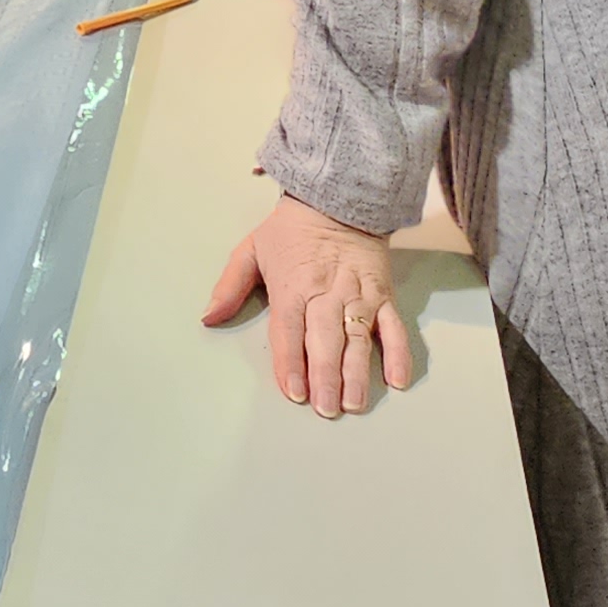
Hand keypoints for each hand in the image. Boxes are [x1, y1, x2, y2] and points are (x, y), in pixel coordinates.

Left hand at [201, 194, 414, 419]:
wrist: (338, 197)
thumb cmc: (290, 229)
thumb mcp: (251, 248)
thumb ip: (229, 285)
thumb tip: (208, 318)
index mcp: (292, 285)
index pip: (290, 329)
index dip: (291, 361)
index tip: (294, 391)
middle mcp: (326, 292)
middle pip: (326, 339)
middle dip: (326, 376)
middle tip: (326, 409)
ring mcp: (358, 294)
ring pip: (359, 338)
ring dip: (358, 373)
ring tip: (354, 404)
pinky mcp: (384, 293)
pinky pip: (394, 327)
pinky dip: (399, 354)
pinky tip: (397, 381)